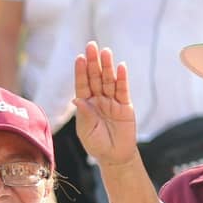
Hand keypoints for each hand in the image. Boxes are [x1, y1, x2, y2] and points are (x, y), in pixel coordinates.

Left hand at [71, 41, 139, 167]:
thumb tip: (77, 99)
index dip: (81, 71)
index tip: (79, 58)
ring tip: (106, 51)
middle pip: (95, 77)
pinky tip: (121, 67)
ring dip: (107, 66)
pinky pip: (123, 90)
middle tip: (91, 45)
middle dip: (93, 62)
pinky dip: (122, 79)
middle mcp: (98, 99)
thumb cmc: (97, 145)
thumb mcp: (87, 131)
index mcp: (85, 104)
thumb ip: (84, 115)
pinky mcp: (125, 106)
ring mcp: (112, 101)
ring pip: (109, 80)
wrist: (115, 156)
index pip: (82, 84)